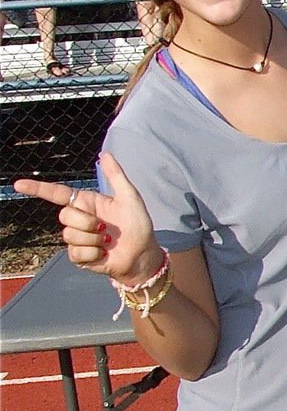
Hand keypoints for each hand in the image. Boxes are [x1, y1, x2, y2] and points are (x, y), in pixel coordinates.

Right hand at [13, 152, 163, 284]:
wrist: (143, 254)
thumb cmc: (138, 225)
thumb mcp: (130, 198)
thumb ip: (116, 176)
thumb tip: (105, 154)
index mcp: (87, 203)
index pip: (57, 193)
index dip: (37, 189)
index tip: (19, 185)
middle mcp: (79, 219)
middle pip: (64, 216)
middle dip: (86, 222)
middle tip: (104, 227)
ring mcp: (78, 238)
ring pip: (69, 235)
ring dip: (93, 239)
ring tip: (108, 241)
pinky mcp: (79, 256)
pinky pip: (75, 252)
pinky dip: (93, 253)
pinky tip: (104, 254)